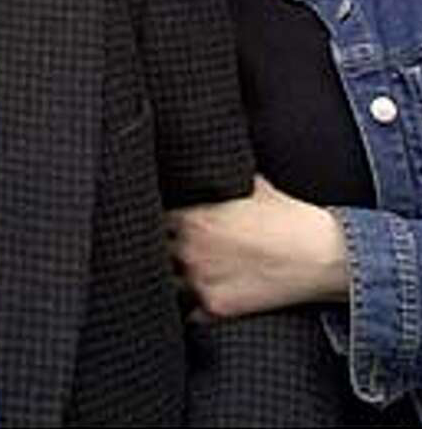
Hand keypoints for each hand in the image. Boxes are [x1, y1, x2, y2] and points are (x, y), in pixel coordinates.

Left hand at [168, 175, 348, 317]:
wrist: (322, 256)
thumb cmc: (287, 217)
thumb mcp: (249, 184)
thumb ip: (218, 177)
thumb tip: (202, 160)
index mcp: (192, 218)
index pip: (150, 216)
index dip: (151, 216)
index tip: (155, 217)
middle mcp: (190, 250)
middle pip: (152, 248)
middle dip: (157, 244)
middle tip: (161, 243)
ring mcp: (201, 282)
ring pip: (165, 281)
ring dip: (169, 276)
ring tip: (178, 270)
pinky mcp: (218, 308)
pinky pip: (187, 312)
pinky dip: (188, 306)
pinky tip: (194, 296)